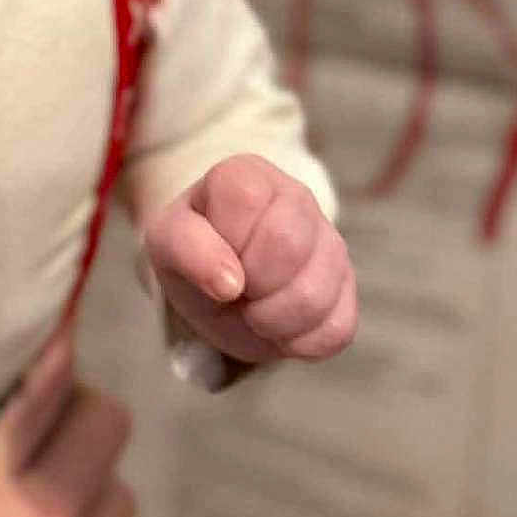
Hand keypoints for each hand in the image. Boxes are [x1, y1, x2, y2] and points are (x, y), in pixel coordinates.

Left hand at [142, 154, 356, 367]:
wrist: (220, 282)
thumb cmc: (194, 251)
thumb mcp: (168, 243)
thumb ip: (187, 249)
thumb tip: (230, 283)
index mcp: (249, 175)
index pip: (246, 198)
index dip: (224, 241)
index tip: (213, 255)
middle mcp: (297, 198)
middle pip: (288, 244)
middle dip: (250, 283)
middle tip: (235, 288)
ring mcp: (330, 242)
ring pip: (315, 293)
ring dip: (271, 319)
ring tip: (253, 310)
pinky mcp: (348, 288)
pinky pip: (336, 329)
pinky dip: (298, 342)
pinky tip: (279, 326)